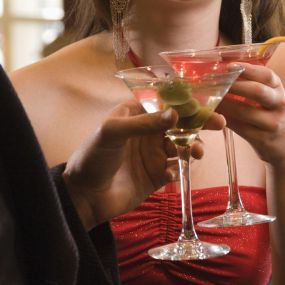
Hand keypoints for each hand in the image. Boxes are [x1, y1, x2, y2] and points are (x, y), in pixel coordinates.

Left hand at [63, 99, 224, 229]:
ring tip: (195, 153)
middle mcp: (147, 132)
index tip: (205, 101)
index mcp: (135, 115)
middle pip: (178, 124)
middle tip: (219, 123)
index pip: (164, 102)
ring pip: (181, 146)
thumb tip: (176, 115)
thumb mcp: (112, 132)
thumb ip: (143, 123)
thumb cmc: (93, 156)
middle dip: (198, 123)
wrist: (85, 195)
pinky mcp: (156, 174)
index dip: (184, 101)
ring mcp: (152, 153)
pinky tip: (170, 174)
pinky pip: (175, 168)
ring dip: (191, 147)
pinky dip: (178, 169)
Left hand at [217, 62, 284, 167]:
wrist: (282, 143)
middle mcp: (279, 104)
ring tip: (210, 99)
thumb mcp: (266, 97)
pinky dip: (224, 119)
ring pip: (244, 111)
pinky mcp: (262, 138)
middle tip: (215, 83)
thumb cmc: (268, 114)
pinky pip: (239, 127)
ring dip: (224, 104)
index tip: (228, 66)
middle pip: (257, 91)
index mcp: (278, 89)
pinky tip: (214, 115)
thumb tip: (222, 69)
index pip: (266, 75)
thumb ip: (250, 84)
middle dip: (233, 86)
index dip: (247, 69)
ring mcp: (272, 123)